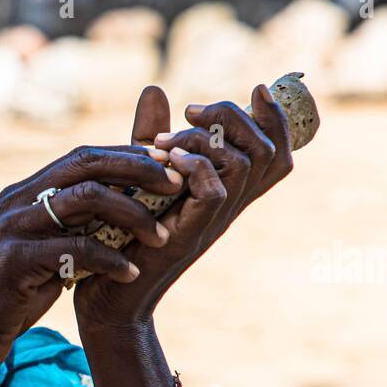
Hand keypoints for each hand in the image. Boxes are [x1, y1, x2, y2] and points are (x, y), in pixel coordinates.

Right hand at [0, 145, 179, 376]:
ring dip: (131, 214)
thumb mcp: (46, 251)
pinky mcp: (13, 261)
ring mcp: (12, 228)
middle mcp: (18, 200)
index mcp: (26, 192)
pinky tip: (130, 274)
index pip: (83, 157)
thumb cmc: (11, 295)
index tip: (167, 167)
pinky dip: (109, 260)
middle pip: (86, 165)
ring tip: (160, 237)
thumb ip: (73, 227)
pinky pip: (73, 250)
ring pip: (84, 199)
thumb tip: (120, 209)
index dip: (127, 156)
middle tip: (175, 186)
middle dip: (136, 170)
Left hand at [74, 84, 293, 328]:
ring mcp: (211, 222)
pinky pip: (216, 192)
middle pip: (269, 152)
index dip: (278, 119)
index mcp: (225, 192)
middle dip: (236, 116)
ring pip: (245, 165)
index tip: (257, 88)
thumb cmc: (122, 237)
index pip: (275, 155)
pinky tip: (168, 160)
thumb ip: (153, 135)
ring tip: (168, 138)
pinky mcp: (189, 236)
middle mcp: (226, 207)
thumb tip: (155, 89)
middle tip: (192, 109)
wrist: (107, 298)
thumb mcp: (140, 174)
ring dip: (208, 137)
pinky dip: (196, 166)